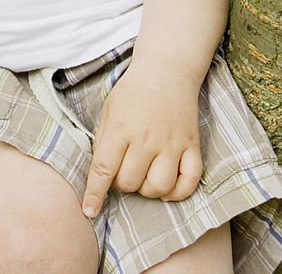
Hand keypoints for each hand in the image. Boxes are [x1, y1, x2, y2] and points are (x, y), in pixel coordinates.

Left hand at [81, 62, 202, 217]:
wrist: (166, 70)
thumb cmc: (132, 91)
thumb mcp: (108, 110)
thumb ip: (103, 141)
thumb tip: (101, 174)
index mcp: (121, 128)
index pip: (104, 169)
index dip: (95, 194)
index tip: (89, 211)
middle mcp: (146, 138)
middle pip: (130, 183)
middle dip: (122, 184)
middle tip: (124, 170)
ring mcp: (172, 144)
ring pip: (158, 188)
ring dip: (148, 190)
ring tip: (144, 176)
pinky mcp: (192, 146)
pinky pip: (189, 183)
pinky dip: (178, 193)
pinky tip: (168, 187)